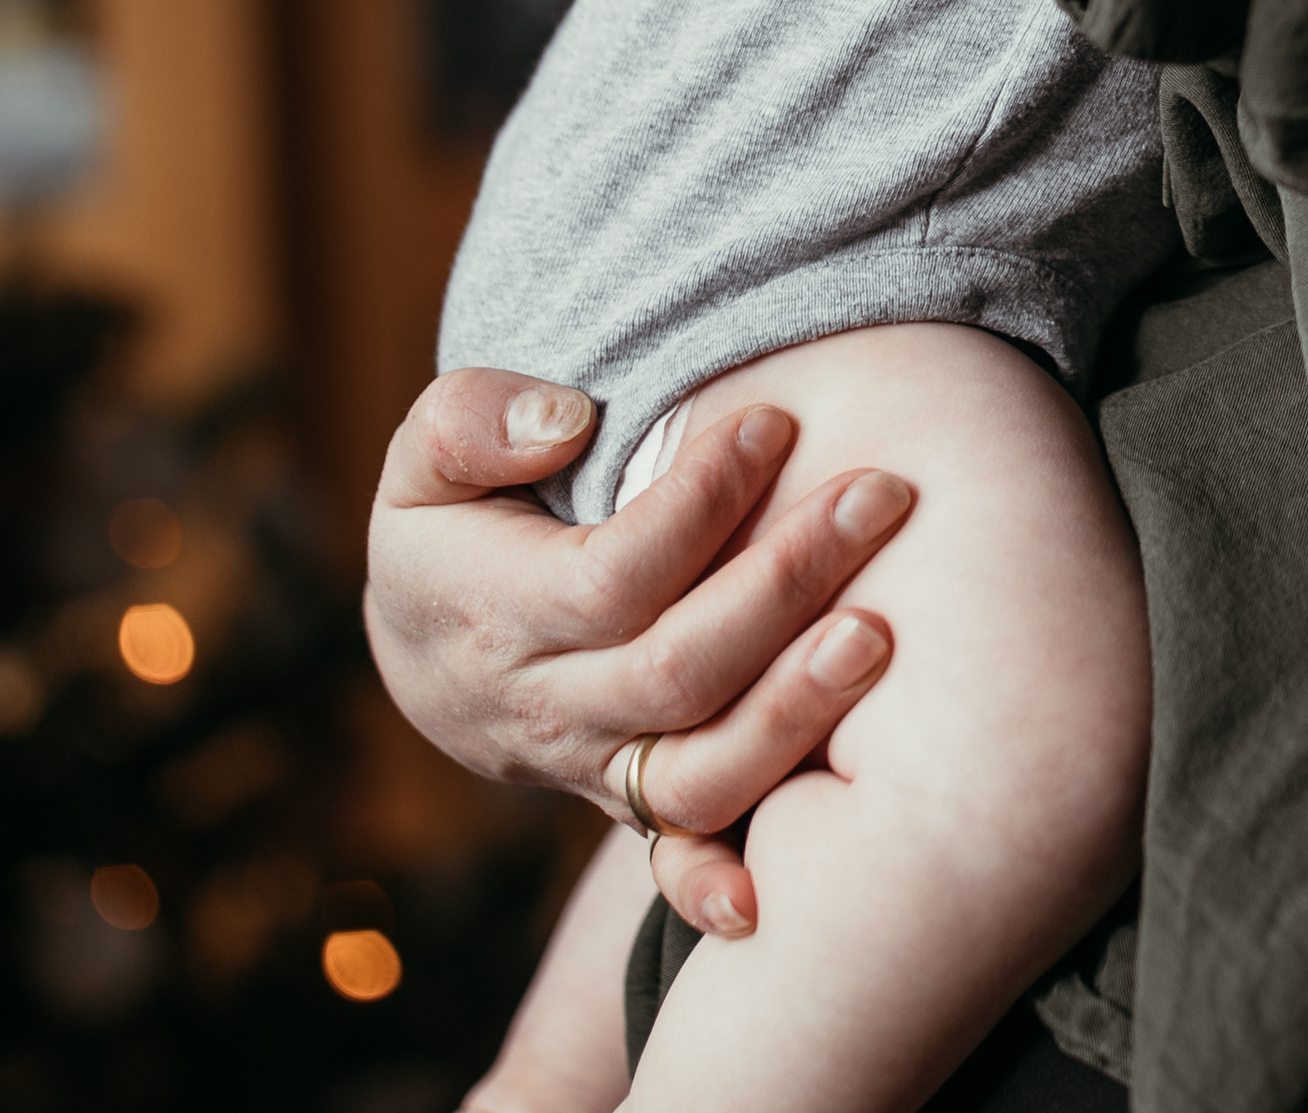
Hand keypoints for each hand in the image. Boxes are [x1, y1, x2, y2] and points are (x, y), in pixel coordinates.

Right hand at [364, 370, 910, 936]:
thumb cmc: (456, 520)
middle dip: (787, 580)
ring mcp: (593, 769)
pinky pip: (678, 851)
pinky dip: (718, 879)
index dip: (702, 500)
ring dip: (797, 709)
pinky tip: (780, 885)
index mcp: (497, 616)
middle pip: (679, 668)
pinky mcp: (633, 800)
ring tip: (881, 631)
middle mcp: (547, 709)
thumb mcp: (427, 459)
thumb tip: (566, 423)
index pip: (615, 573)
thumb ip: (471, 422)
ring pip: (699, 770)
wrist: (435, 644)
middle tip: (881, 494)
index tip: (775, 421)